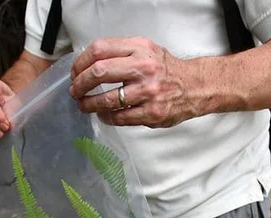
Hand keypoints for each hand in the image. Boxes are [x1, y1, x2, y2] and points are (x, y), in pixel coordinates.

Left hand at [69, 37, 197, 127]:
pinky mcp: (151, 112)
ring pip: (106, 99)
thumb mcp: (146, 50)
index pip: (99, 50)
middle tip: (75, 91)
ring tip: (84, 105)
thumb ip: (121, 52)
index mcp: (139, 48)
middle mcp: (144, 67)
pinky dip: (106, 117)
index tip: (76, 72)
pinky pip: (119, 117)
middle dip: (80, 84)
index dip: (81, 62)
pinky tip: (103, 115)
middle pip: (99, 72)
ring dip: (89, 104)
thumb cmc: (166, 70)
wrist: (195, 86)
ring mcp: (148, 91)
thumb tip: (89, 63)